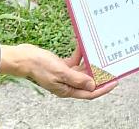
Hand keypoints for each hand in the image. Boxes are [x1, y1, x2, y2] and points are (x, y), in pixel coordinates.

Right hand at [0, 44, 116, 98]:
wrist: (23, 57)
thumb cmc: (39, 66)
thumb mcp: (60, 72)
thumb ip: (77, 79)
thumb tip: (92, 85)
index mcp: (67, 90)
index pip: (89, 93)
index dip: (103, 88)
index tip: (114, 81)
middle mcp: (67, 84)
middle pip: (87, 82)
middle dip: (98, 74)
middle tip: (110, 66)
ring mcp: (63, 74)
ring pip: (81, 70)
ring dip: (89, 62)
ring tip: (99, 54)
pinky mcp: (60, 66)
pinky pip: (73, 61)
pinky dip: (79, 54)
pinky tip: (82, 45)